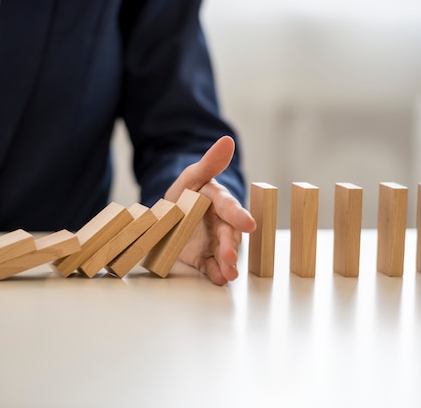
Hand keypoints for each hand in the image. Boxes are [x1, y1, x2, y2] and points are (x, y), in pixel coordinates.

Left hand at [164, 136, 255, 284]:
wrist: (172, 213)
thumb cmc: (187, 191)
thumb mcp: (192, 175)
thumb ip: (210, 162)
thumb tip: (228, 140)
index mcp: (219, 200)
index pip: (229, 207)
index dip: (238, 215)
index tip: (248, 224)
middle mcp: (221, 223)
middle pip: (228, 234)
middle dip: (230, 246)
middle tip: (230, 256)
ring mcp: (214, 241)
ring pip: (224, 253)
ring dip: (227, 264)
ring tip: (229, 274)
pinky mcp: (204, 257)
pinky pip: (211, 266)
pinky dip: (216, 274)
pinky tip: (220, 279)